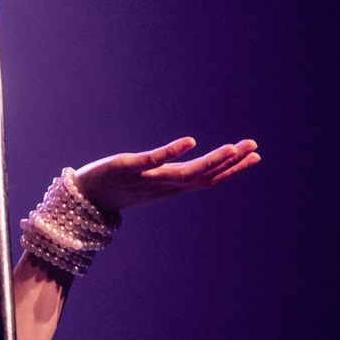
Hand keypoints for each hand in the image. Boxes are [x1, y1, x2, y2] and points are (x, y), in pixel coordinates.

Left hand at [73, 137, 259, 213]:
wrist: (84, 198)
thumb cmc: (117, 188)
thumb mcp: (150, 181)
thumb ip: (170, 174)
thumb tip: (187, 165)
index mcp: (172, 187)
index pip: (209, 179)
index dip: (233, 169)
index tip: (254, 156)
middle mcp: (165, 185)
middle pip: (205, 176)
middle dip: (231, 163)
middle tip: (255, 148)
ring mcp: (148, 178)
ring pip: (186, 172)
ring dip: (210, 161)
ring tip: (232, 148)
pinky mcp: (130, 168)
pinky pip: (154, 160)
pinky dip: (173, 152)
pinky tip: (190, 141)